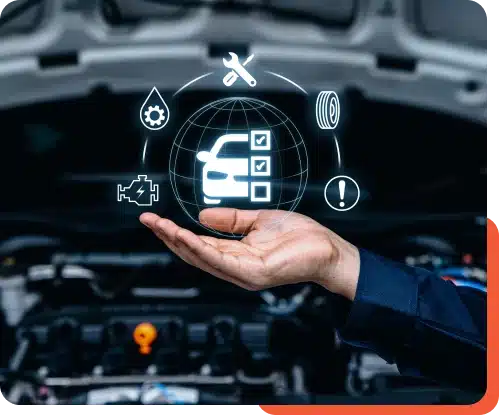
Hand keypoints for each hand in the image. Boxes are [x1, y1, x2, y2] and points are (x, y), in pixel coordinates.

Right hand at [140, 209, 359, 300]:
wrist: (326, 248)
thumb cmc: (299, 237)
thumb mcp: (257, 221)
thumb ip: (230, 220)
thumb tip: (202, 216)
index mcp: (236, 255)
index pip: (200, 245)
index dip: (177, 233)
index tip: (158, 220)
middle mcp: (235, 267)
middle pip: (194, 253)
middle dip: (169, 237)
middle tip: (149, 221)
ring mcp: (242, 273)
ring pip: (202, 257)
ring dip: (178, 241)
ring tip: (160, 226)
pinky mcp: (252, 273)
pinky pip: (219, 260)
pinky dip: (199, 248)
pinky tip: (184, 236)